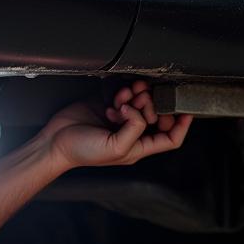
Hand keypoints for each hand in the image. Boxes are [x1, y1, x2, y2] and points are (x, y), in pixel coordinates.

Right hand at [41, 80, 191, 170]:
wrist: (56, 141)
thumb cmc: (82, 152)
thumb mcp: (116, 148)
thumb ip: (135, 129)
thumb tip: (139, 110)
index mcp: (138, 148)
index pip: (170, 139)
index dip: (181, 125)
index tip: (187, 110)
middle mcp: (132, 133)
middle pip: (157, 115)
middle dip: (153, 104)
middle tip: (142, 100)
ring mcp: (120, 118)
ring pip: (142, 101)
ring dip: (138, 95)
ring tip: (126, 97)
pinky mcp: (108, 105)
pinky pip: (125, 94)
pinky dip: (124, 92)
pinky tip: (116, 97)